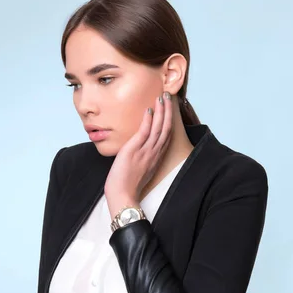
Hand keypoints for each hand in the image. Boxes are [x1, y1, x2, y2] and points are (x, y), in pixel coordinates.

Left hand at [105, 92, 173, 218]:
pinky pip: (144, 132)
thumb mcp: (140, 170)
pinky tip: (149, 110)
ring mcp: (145, 151)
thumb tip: (139, 151)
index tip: (169, 108)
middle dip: (168, 111)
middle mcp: (154, 153)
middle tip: (168, 96)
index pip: (166, 135)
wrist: (123, 195)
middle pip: (166, 128)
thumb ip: (143, 158)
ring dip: (161, 111)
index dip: (169, 120)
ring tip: (161, 97)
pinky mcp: (134, 151)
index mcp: (156, 157)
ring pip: (158, 128)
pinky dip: (148, 121)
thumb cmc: (127, 186)